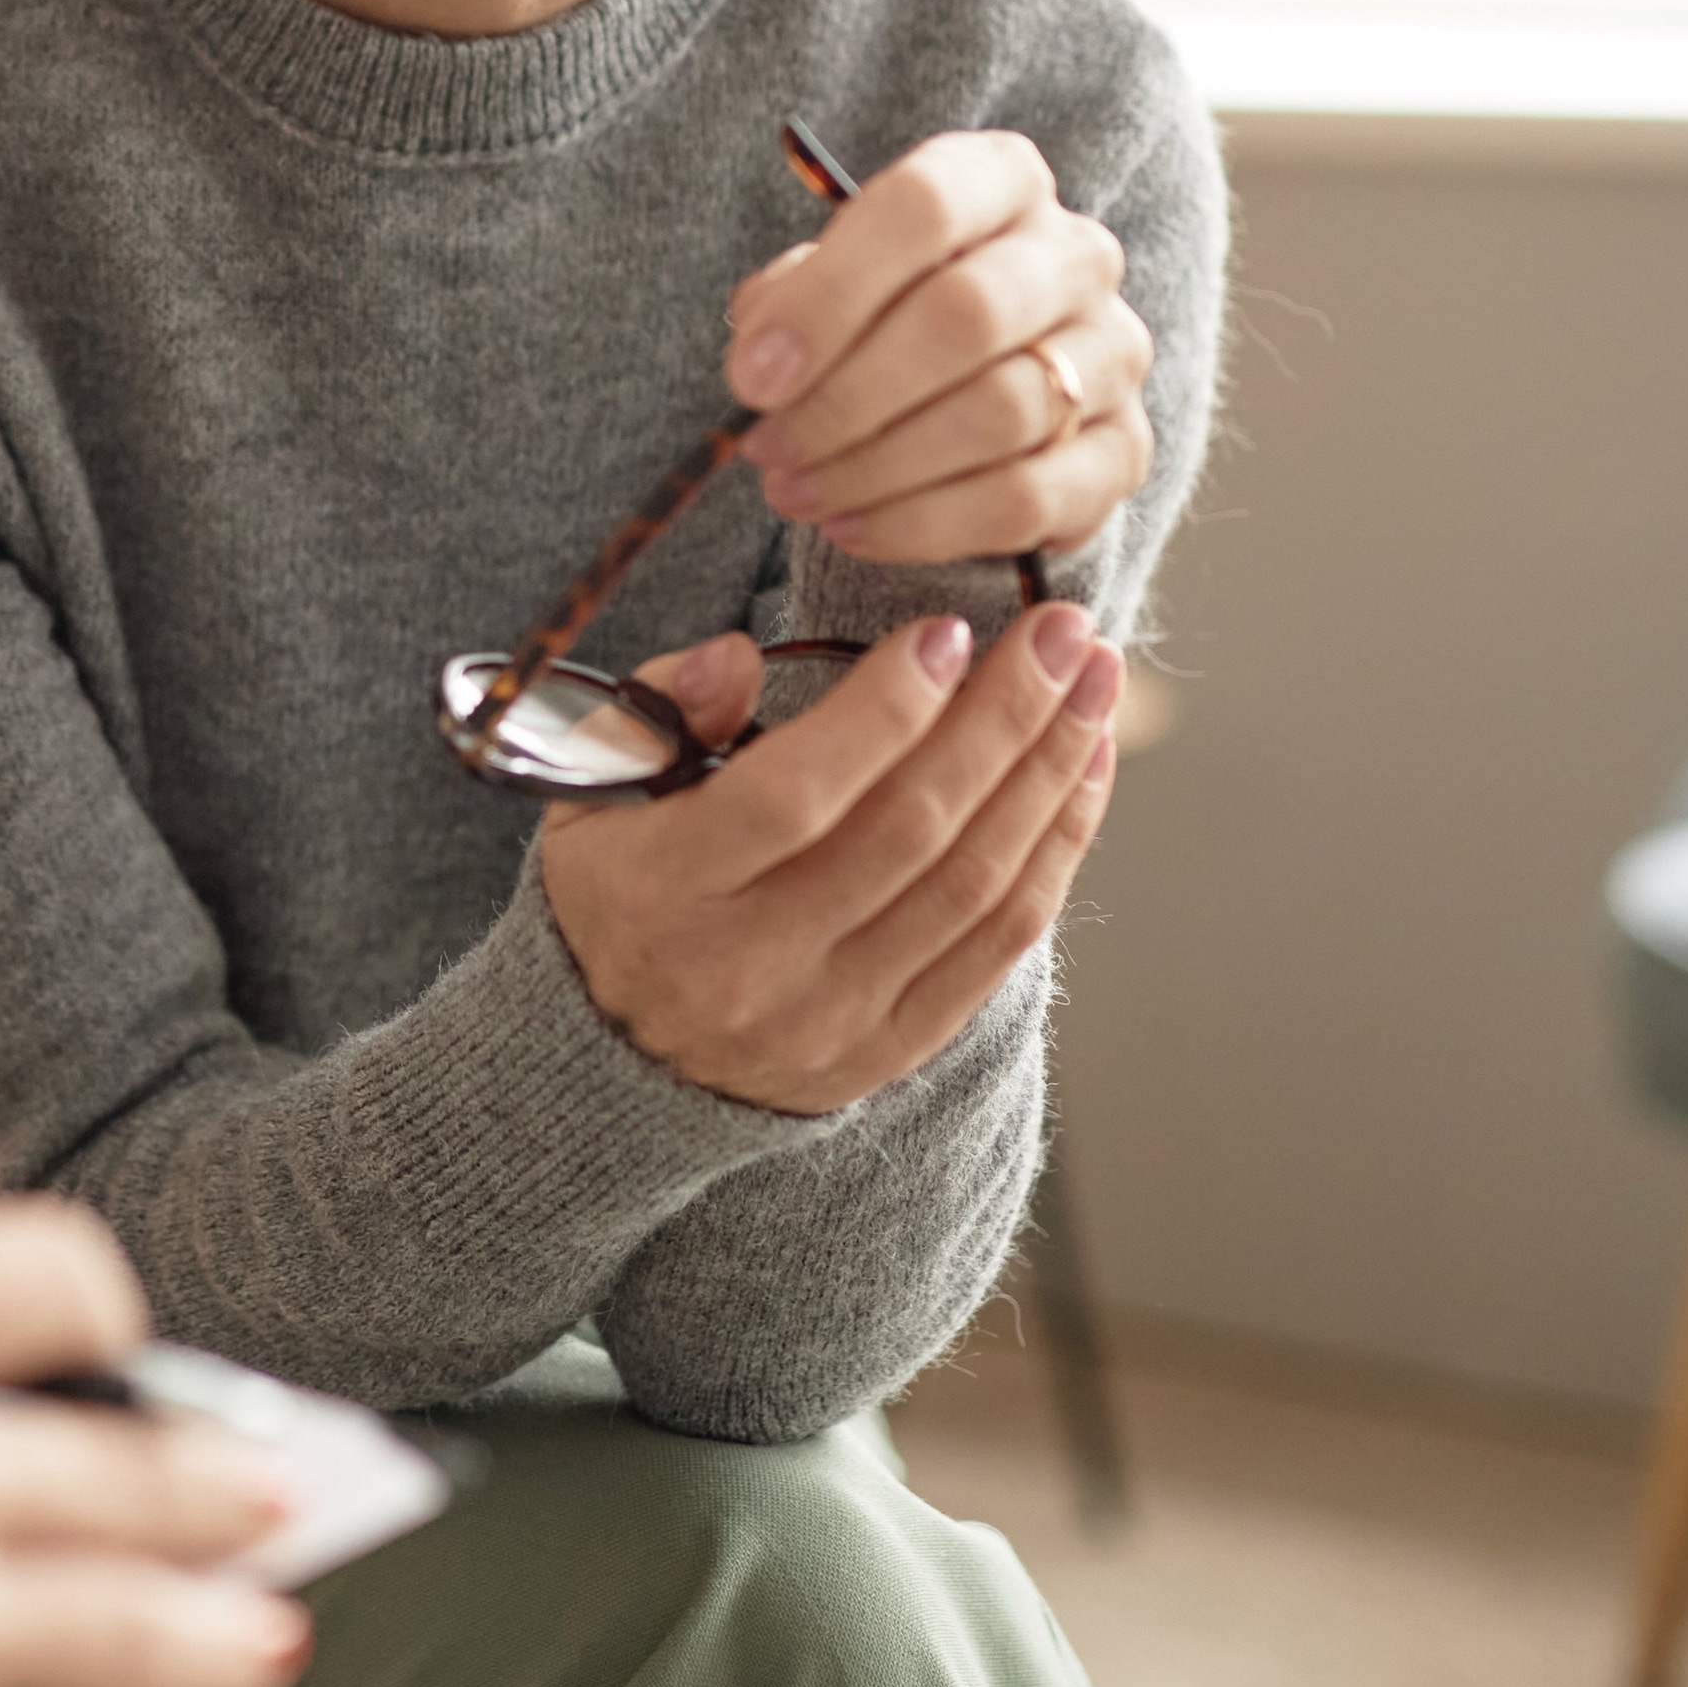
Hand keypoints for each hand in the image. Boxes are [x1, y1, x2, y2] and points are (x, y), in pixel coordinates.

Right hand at [533, 602, 1122, 1115]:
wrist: (613, 1055)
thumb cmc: (616, 884)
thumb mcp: (593, 786)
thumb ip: (659, 710)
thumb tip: (741, 656)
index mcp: (663, 890)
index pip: (791, 796)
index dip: (881, 712)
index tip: (947, 631)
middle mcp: (749, 966)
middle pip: (905, 833)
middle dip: (1001, 719)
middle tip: (1063, 632)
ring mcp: (827, 1017)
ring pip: (969, 886)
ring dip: (1046, 775)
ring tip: (1094, 684)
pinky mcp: (887, 1049)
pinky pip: (995, 946)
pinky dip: (1053, 852)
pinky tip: (1084, 772)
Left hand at [724, 130, 1152, 563]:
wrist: (969, 383)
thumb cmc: (882, 314)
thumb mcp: (825, 283)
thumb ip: (789, 302)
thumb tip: (765, 361)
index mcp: (1001, 180)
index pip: (923, 208)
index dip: (828, 298)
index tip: (752, 378)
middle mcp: (1075, 255)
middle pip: (966, 315)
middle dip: (847, 397)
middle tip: (770, 449)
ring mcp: (1113, 353)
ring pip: (999, 413)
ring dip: (877, 467)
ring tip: (796, 492)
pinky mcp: (1125, 451)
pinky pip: (1029, 499)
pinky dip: (926, 524)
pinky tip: (852, 529)